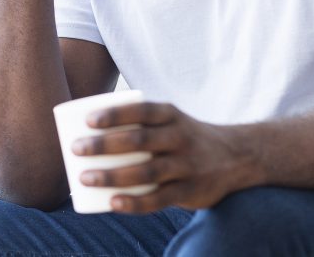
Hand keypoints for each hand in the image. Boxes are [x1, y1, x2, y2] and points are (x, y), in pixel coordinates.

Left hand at [71, 102, 262, 213]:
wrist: (238, 157)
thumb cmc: (184, 137)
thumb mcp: (169, 120)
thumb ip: (137, 122)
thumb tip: (83, 127)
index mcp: (171, 115)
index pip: (141, 111)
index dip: (114, 114)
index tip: (88, 121)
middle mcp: (180, 138)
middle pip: (139, 140)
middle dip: (104, 145)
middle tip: (76, 149)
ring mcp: (187, 166)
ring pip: (147, 172)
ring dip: (113, 176)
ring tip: (84, 177)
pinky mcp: (191, 191)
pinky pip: (160, 199)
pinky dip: (135, 203)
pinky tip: (112, 203)